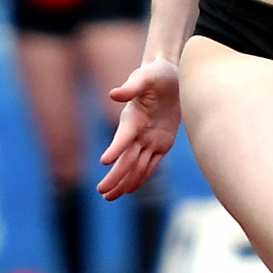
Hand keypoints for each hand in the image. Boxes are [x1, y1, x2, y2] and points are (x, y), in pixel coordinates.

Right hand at [98, 59, 181, 198]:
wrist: (170, 76)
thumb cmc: (155, 74)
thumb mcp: (145, 77)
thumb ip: (131, 87)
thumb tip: (113, 94)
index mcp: (132, 118)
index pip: (123, 137)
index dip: (115, 148)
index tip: (104, 162)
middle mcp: (138, 132)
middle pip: (126, 158)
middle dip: (115, 175)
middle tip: (102, 192)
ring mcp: (149, 139)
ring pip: (136, 166)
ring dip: (125, 182)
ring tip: (110, 197)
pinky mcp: (162, 143)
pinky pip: (152, 164)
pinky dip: (142, 177)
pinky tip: (130, 189)